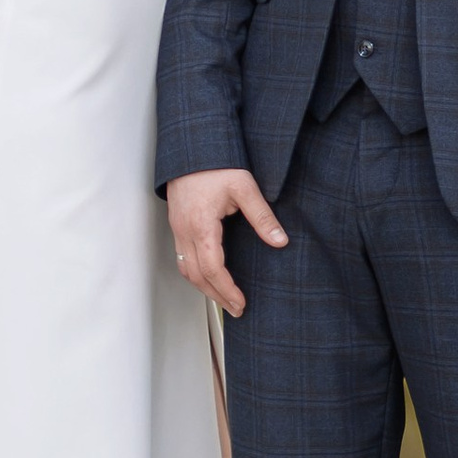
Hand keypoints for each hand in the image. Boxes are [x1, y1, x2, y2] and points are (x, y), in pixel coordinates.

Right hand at [167, 166, 285, 317]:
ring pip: (186, 269)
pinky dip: (196, 273)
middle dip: (216, 296)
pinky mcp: (177, 225)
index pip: (211, 268)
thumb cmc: (216, 164)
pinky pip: (182, 257)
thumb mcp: (245, 187)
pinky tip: (210, 276)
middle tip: (236, 309)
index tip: (241, 303)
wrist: (192, 148)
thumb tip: (280, 241)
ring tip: (224, 299)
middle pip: (196, 275)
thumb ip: (262, 217)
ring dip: (204, 287)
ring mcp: (177, 228)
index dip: (226, 289)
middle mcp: (185, 230)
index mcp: (201, 225)